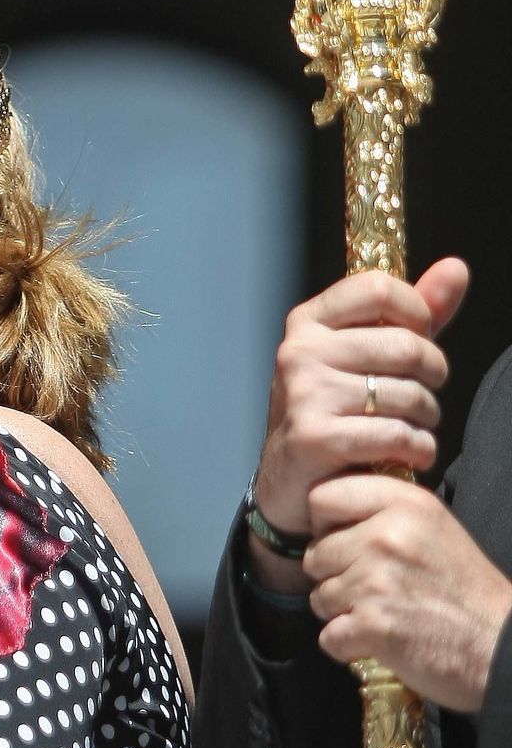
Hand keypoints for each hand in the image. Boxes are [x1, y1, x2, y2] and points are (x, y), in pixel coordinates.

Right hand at [248, 258, 468, 593]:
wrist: (290, 479)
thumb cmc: (335, 409)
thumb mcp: (367, 355)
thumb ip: (413, 315)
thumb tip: (456, 268)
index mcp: (309, 322)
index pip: (379, 288)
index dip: (417, 312)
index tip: (420, 338)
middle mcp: (300, 352)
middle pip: (406, 345)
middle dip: (433, 375)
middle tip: (425, 395)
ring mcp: (304, 394)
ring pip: (408, 395)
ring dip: (428, 418)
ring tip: (415, 428)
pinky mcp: (315, 438)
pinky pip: (396, 435)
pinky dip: (418, 449)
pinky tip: (411, 454)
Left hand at [304, 477, 511, 711]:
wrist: (501, 645)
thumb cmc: (467, 592)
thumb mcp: (435, 528)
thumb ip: (386, 512)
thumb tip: (331, 513)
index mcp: (404, 504)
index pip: (322, 497)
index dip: (326, 525)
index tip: (349, 543)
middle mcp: (386, 535)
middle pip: (314, 554)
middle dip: (334, 577)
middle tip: (374, 591)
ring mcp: (376, 581)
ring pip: (318, 597)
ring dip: (343, 614)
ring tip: (384, 615)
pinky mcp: (372, 625)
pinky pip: (328, 636)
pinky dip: (348, 645)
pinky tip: (381, 641)